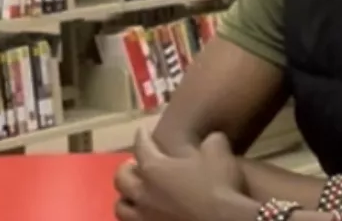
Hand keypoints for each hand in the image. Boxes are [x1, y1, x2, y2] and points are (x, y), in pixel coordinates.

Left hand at [114, 130, 246, 220]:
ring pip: (122, 208)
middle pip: (122, 179)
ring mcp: (145, 218)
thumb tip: (211, 139)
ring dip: (126, 198)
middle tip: (134, 164)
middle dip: (126, 169)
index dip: (142, 136)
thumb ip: (211, 141)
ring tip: (133, 195)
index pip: (141, 146)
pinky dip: (138, 218)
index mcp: (154, 168)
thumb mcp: (219, 153)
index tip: (142, 130)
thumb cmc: (219, 187)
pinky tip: (146, 216)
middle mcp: (143, 193)